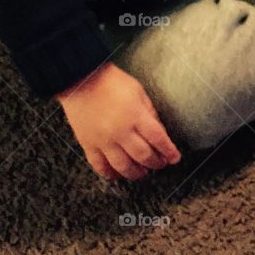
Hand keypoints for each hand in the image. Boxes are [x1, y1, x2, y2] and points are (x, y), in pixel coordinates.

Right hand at [56, 61, 180, 182]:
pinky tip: (117, 175)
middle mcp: (120, 131)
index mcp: (136, 116)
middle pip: (143, 155)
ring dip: (136, 173)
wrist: (80, 80)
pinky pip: (100, 165)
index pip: (158, 139)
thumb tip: (159, 131)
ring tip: (142, 172)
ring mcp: (103, 140)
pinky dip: (110, 174)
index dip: (169, 151)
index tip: (174, 158)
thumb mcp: (138, 92)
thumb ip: (149, 112)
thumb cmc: (110, 81)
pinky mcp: (88, 144)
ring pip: (123, 166)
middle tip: (160, 164)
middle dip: (155, 163)